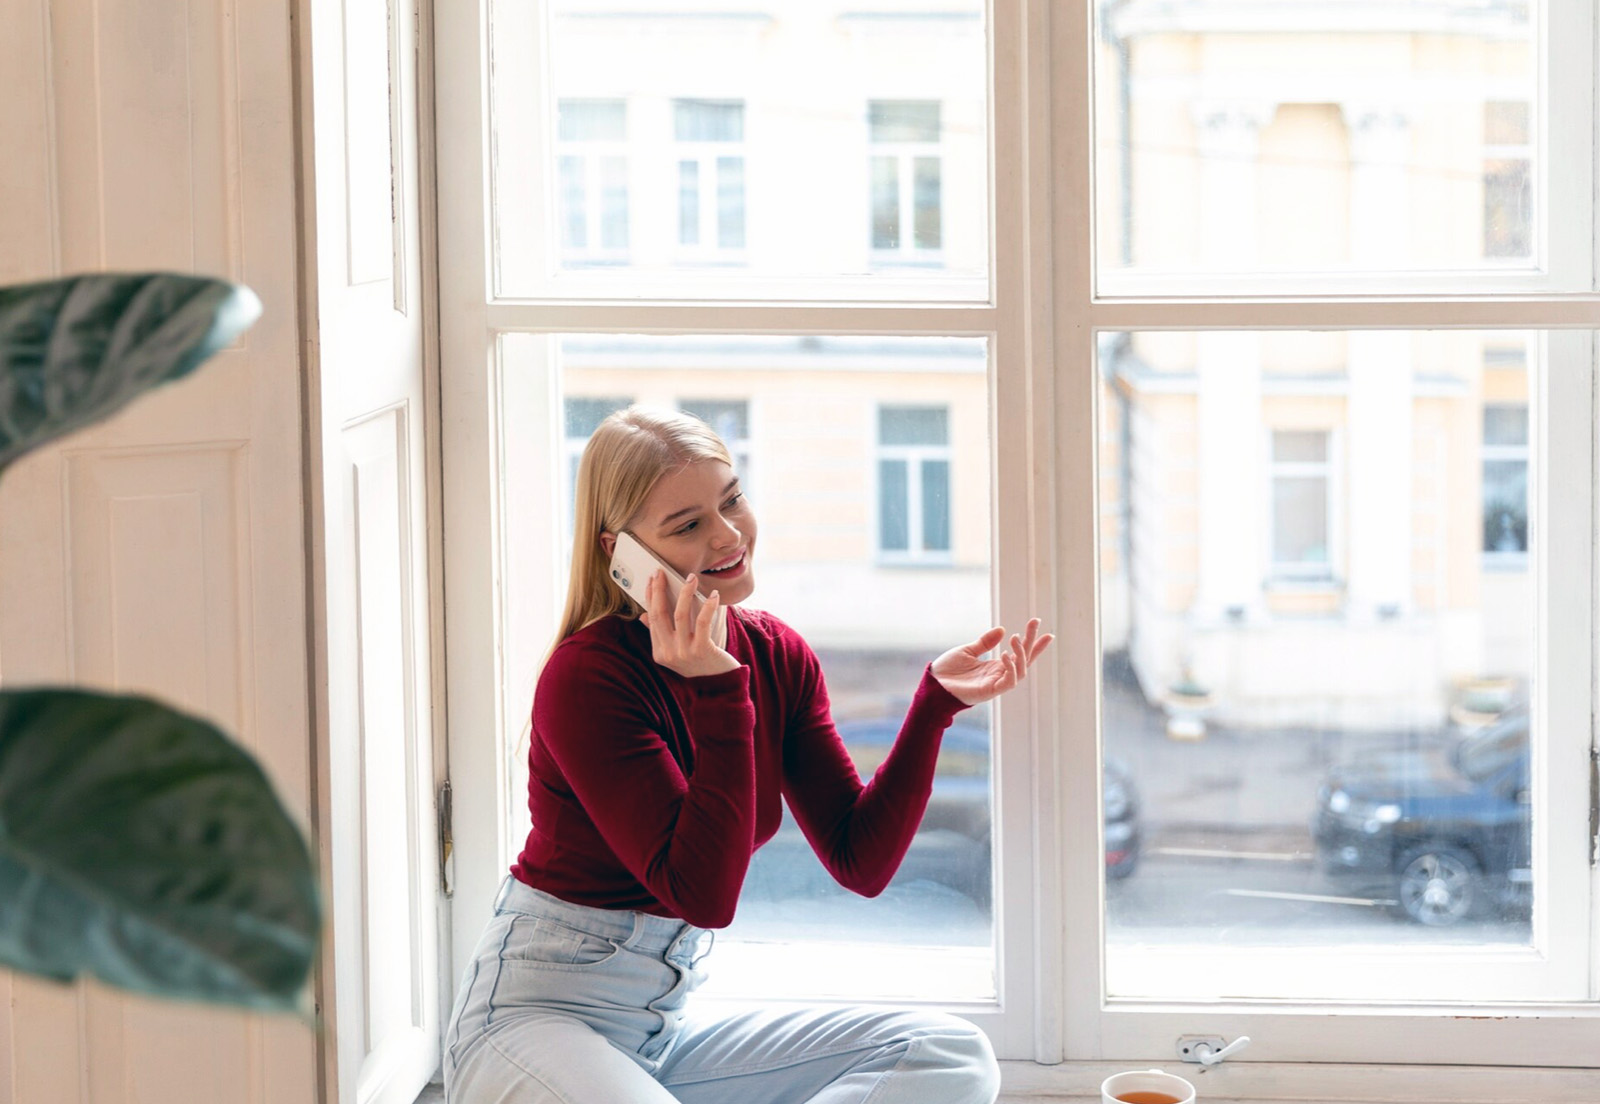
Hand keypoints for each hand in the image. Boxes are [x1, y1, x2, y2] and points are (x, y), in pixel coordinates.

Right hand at [639, 570, 739, 678]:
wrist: (720, 685)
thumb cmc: (701, 664)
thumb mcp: (677, 652)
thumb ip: (662, 635)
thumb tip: (643, 616)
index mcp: (659, 652)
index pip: (651, 619)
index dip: (650, 597)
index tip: (651, 579)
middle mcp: (668, 653)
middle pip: (660, 615)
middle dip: (659, 590)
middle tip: (661, 572)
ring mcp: (684, 653)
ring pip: (680, 615)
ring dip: (685, 593)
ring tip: (691, 578)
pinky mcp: (702, 650)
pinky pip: (702, 622)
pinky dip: (708, 607)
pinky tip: (713, 595)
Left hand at [930, 618, 1053, 705]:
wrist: (932, 685)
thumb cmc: (948, 670)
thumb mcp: (968, 651)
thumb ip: (985, 642)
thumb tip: (1002, 629)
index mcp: (995, 666)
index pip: (1019, 654)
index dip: (1033, 643)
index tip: (1042, 627)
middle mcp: (999, 675)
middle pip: (1024, 660)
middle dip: (1032, 642)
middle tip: (1035, 623)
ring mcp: (995, 684)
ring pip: (1020, 671)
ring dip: (1021, 654)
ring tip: (1015, 638)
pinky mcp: (989, 692)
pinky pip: (1008, 682)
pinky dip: (1010, 669)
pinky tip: (1005, 655)